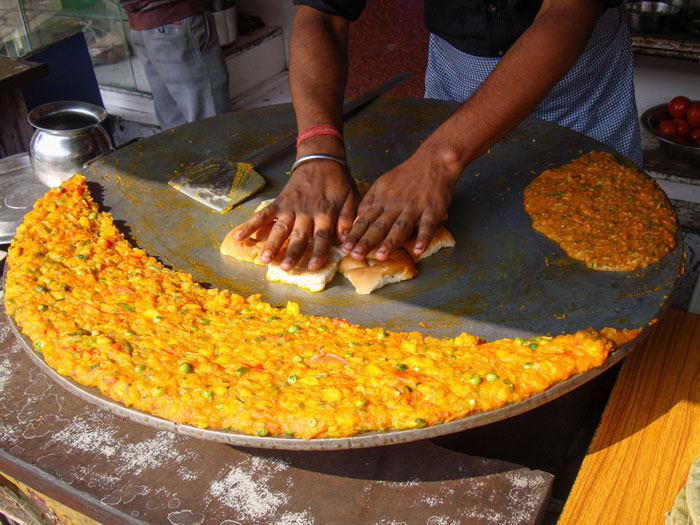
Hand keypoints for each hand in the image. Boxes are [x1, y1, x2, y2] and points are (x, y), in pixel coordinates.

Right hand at [233, 158, 359, 270]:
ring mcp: (290, 207)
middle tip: (285, 268)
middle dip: (291, 252)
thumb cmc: (338, 182)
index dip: (318, 251)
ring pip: (280, 228)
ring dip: (271, 244)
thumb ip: (348, 218)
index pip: (322, 235)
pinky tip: (239, 236)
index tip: (313, 266)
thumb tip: (346, 239)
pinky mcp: (279, 202)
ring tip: (264, 260)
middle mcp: (306, 211)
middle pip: (298, 235)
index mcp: (325, 212)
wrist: (320, 160)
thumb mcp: (351, 197)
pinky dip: (250, 224)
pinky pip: (263, 214)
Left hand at [341, 150, 459, 260]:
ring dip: (391, 242)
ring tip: (381, 256)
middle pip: (379, 226)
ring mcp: (414, 207)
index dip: (355, 235)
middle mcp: (395, 205)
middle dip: (367, 241)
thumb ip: (369, 201)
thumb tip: (357, 219)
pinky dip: (424, 238)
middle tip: (356, 255)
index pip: (365, 220)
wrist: (433, 161)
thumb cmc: (407, 174)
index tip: (345, 249)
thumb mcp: (382, 183)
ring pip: (400, 227)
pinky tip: (419, 250)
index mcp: (382, 200)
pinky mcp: (432, 209)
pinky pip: (428, 225)